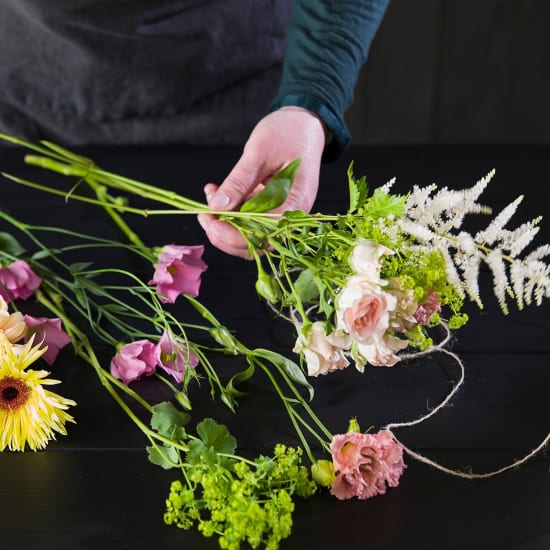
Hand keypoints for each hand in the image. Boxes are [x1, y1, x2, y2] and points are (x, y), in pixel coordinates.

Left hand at [197, 106, 326, 256]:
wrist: (303, 123)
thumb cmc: (287, 133)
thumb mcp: (258, 153)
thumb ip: (239, 181)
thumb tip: (217, 206)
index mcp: (295, 203)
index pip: (263, 233)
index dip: (232, 233)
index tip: (209, 219)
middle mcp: (290, 215)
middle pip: (255, 242)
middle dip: (224, 233)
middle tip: (202, 213)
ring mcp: (281, 214)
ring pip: (249, 235)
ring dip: (225, 223)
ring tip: (209, 196)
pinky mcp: (271, 209)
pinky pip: (249, 220)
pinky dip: (230, 212)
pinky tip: (217, 193)